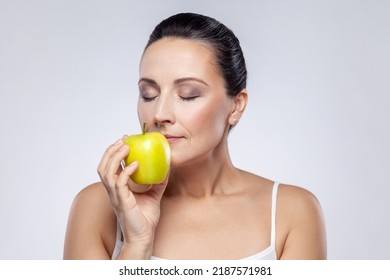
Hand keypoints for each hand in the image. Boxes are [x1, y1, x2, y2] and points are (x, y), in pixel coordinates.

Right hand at [97, 136, 168, 258]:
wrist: (144, 236)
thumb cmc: (146, 218)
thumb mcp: (154, 194)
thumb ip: (158, 181)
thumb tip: (167, 167)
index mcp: (117, 188)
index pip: (109, 166)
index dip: (113, 152)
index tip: (124, 140)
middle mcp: (112, 191)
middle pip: (103, 166)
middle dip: (111, 150)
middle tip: (123, 140)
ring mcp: (115, 196)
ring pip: (106, 172)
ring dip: (115, 157)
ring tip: (126, 147)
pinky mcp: (122, 201)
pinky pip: (119, 183)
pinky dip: (125, 172)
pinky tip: (135, 165)